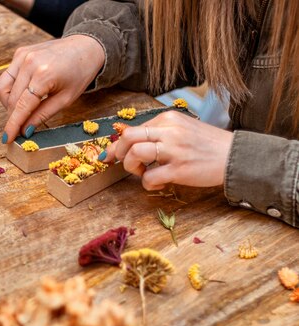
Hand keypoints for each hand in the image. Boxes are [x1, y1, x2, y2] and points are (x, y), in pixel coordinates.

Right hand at [0, 35, 104, 142]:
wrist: (85, 47)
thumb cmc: (79, 73)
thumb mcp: (65, 99)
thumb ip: (42, 115)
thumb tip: (25, 131)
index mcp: (43, 75)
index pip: (21, 106)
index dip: (13, 125)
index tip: (7, 139)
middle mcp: (29, 63)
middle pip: (11, 100)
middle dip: (13, 116)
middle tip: (21, 126)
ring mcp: (22, 56)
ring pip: (3, 89)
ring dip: (9, 104)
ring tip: (24, 108)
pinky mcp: (19, 53)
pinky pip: (6, 77)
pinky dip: (11, 90)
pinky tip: (24, 93)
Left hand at [102, 110, 232, 189]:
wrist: (235, 156)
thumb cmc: (207, 144)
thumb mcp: (183, 128)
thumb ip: (160, 132)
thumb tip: (130, 142)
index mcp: (169, 118)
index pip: (134, 128)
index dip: (119, 143)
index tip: (113, 154)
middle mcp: (169, 131)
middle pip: (128, 137)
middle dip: (118, 152)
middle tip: (123, 162)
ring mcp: (174, 150)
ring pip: (134, 154)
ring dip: (131, 167)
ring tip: (143, 173)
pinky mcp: (179, 170)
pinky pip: (149, 178)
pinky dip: (148, 184)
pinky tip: (158, 184)